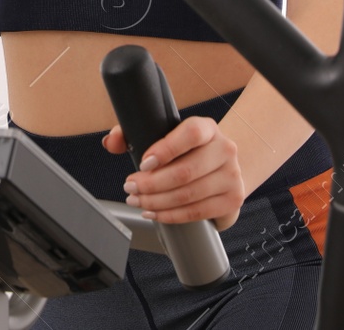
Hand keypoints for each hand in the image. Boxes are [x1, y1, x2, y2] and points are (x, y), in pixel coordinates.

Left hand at [103, 115, 245, 230]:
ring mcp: (232, 176)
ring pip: (188, 195)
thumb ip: (131, 133)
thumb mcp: (163, 135)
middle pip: (185, 171)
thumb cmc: (185, 151)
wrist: (221, 168)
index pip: (191, 133)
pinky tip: (154, 213)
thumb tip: (110, 143)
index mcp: (207, 128)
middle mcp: (225, 149)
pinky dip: (170, 215)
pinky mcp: (232, 200)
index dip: (166, 149)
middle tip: (130, 187)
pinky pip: (197, 212)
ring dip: (156, 202)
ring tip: (137, 200)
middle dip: (151, 184)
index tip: (143, 163)